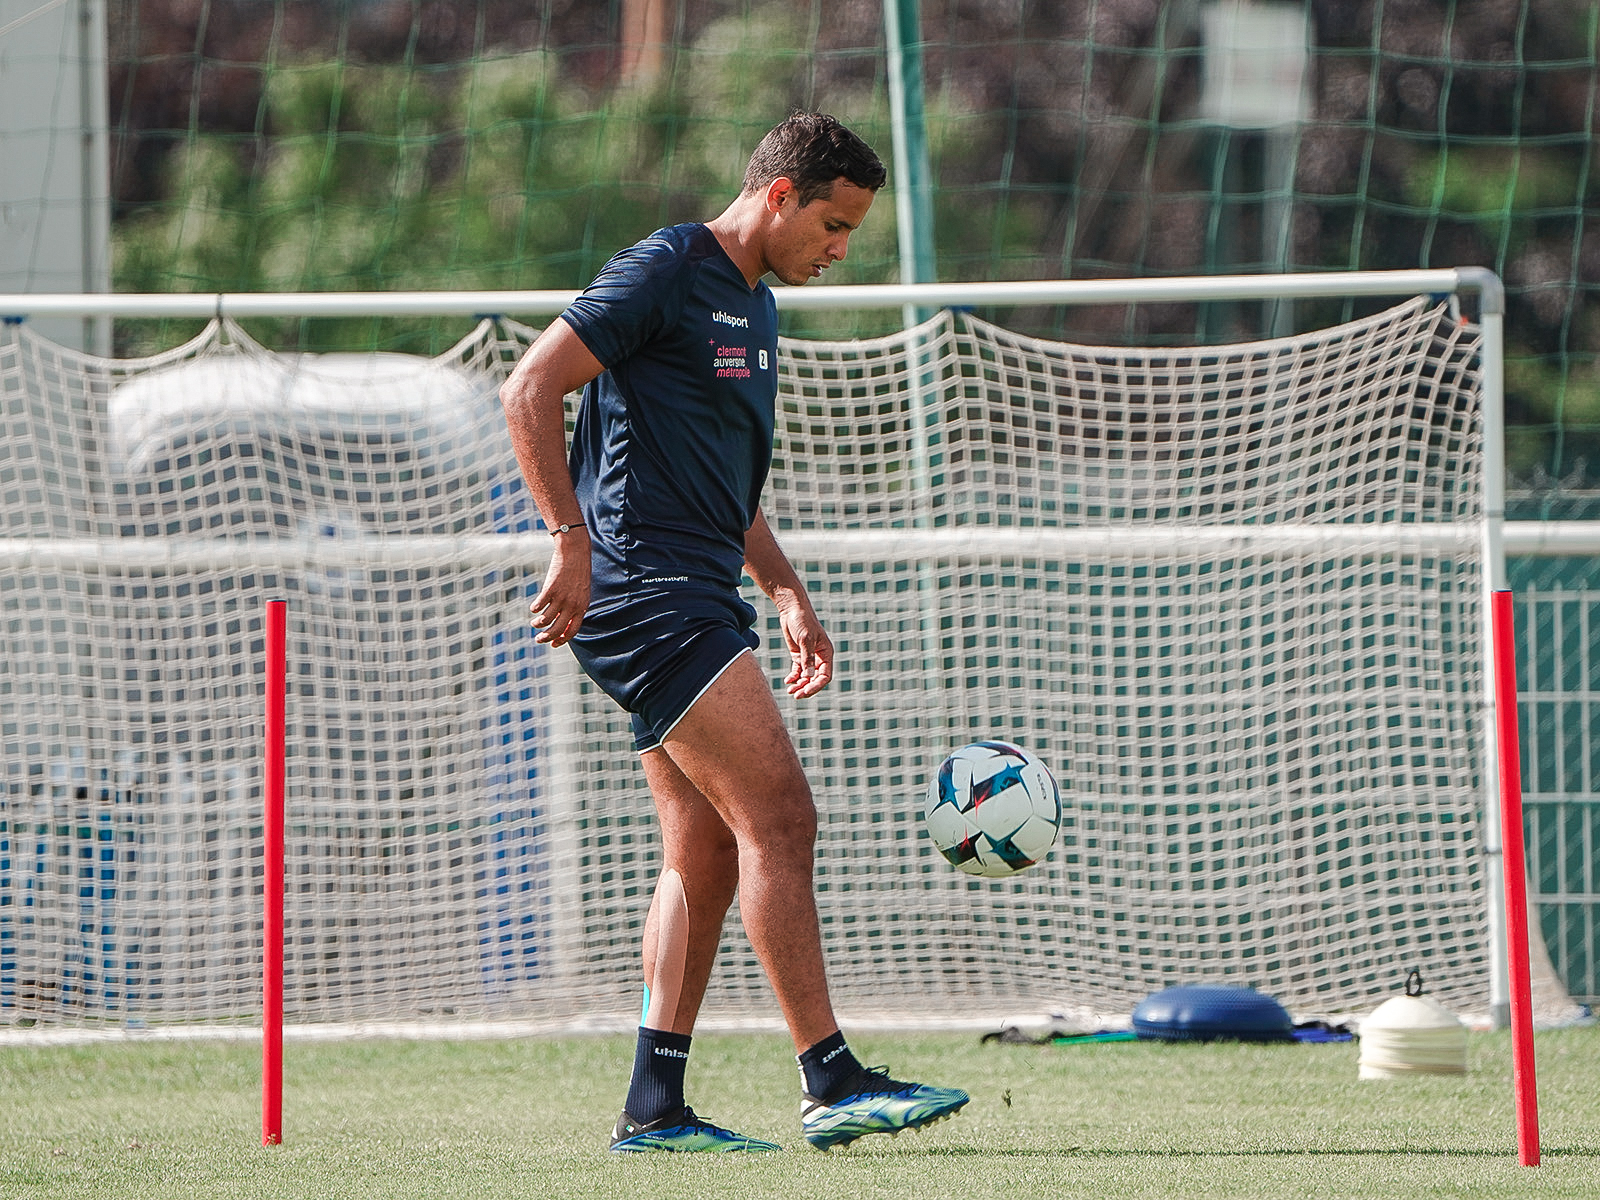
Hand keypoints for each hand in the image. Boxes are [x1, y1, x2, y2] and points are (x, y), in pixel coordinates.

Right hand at [530, 532, 590, 646]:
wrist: (575, 552)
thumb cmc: (578, 572)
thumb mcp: (582, 592)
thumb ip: (575, 606)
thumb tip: (564, 622)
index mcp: (582, 607)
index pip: (572, 630)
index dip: (562, 640)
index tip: (554, 644)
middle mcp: (572, 604)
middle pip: (557, 629)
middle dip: (546, 637)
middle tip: (539, 639)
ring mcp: (561, 597)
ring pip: (546, 619)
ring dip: (538, 624)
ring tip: (534, 623)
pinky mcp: (550, 589)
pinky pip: (539, 605)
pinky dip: (534, 609)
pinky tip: (534, 608)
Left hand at [779, 599, 833, 698]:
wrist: (792, 609)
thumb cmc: (802, 620)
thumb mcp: (805, 639)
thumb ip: (807, 658)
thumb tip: (808, 676)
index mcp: (826, 653)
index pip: (825, 675)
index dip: (817, 686)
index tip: (806, 691)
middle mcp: (819, 657)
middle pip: (815, 679)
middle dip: (807, 688)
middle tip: (796, 695)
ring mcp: (808, 657)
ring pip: (806, 677)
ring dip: (799, 685)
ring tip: (790, 690)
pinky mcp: (798, 655)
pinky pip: (797, 671)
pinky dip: (793, 677)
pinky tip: (787, 681)